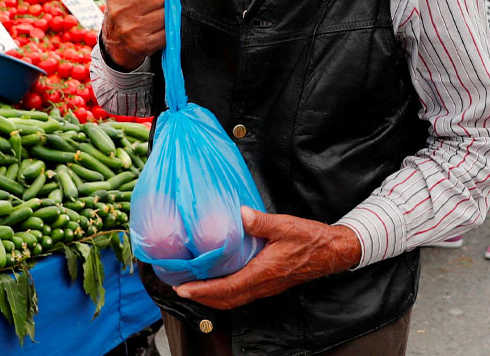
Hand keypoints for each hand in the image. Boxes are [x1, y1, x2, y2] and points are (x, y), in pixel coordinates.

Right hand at [101, 0, 171, 69]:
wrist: (115, 40)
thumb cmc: (125, 3)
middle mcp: (119, 8)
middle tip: (151, 2)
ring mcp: (130, 28)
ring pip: (166, 13)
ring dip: (164, 14)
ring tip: (151, 15)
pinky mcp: (141, 44)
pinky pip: (168, 31)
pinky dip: (165, 30)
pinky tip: (153, 29)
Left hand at [173, 207, 361, 309]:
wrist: (333, 251)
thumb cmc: (311, 239)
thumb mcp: (286, 225)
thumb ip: (262, 222)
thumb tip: (241, 215)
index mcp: (265, 272)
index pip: (229, 288)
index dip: (204, 290)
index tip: (184, 288)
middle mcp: (264, 284)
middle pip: (227, 299)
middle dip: (202, 297)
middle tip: (179, 288)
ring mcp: (267, 286)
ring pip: (234, 298)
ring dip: (212, 296)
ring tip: (192, 287)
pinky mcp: (269, 283)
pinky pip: (242, 293)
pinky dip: (224, 292)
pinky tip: (215, 281)